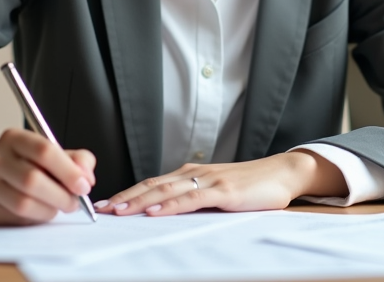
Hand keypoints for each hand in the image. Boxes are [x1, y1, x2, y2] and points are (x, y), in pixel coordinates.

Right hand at [0, 128, 95, 224]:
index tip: (84, 186)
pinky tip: (41, 212)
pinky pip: (15, 216)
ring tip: (57, 207)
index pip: (44, 150)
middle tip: (74, 203)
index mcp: (15, 138)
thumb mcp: (48, 157)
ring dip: (50, 209)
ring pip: (24, 201)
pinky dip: (36, 217)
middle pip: (33, 179)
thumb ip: (74, 160)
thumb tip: (87, 177)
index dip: (68, 170)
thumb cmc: (21, 167)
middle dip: (61, 195)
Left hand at [94, 150, 346, 216]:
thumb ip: (192, 198)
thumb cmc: (249, 186)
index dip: (127, 193)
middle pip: (152, 185)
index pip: (151, 183)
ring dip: (140, 201)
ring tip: (120, 211)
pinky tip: (155, 210)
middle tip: (101, 209)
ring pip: (166, 190)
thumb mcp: (215, 192)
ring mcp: (208, 180)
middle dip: (125, 197)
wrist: (281, 173)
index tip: (106, 205)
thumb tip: (165, 211)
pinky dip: (170, 204)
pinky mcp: (222, 190)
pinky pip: (191, 198)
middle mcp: (194, 173)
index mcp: (189, 173)